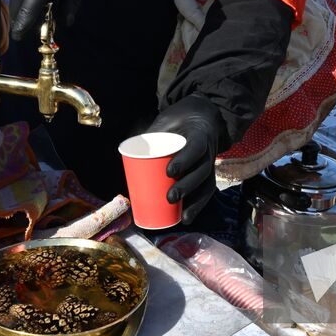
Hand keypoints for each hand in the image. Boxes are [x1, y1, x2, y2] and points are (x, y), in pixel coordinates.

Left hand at [148, 97, 222, 223]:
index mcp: (199, 134)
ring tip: (181, 217)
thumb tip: (126, 149)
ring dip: (195, 202)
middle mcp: (208, 151)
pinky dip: (197, 206)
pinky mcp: (207, 174)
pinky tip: (186, 219)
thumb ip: (151, 135)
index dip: (184, 160)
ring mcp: (209, 163)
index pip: (195, 148)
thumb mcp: (166, 121)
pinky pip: (206, 191)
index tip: (169, 172)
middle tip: (169, 197)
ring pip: (206, 184)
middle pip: (202, 171)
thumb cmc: (179, 120)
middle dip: (187, 187)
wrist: (200, 117)